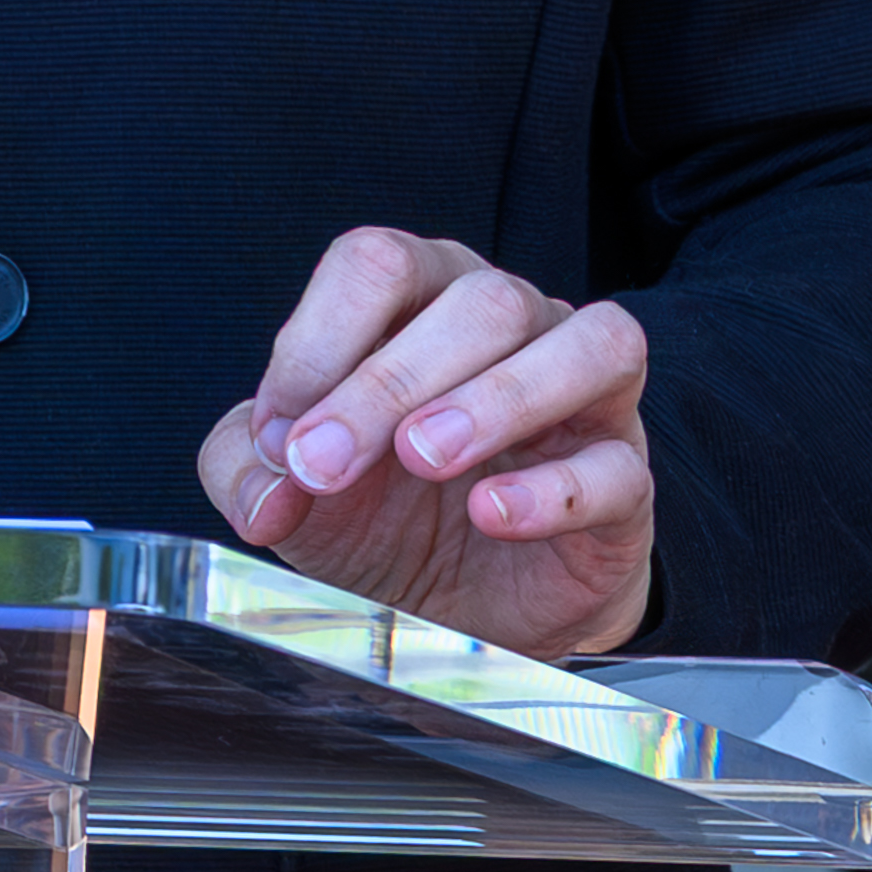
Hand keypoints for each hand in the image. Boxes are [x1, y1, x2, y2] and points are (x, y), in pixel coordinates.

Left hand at [198, 225, 653, 661]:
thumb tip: (265, 486)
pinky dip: (554, 488)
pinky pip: (617, 461)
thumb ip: (246, 467)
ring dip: (498, 398)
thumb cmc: (383, 516)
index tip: (282, 437)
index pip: (379, 263)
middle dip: (388, 383)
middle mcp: (514, 321)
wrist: (464, 608)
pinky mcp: (625, 475)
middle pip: (477, 300)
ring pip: (584, 343)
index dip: (319, 340)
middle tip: (330, 464)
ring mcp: (584, 393)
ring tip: (425, 458)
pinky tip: (493, 515)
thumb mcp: (291, 486)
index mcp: (423, 297)